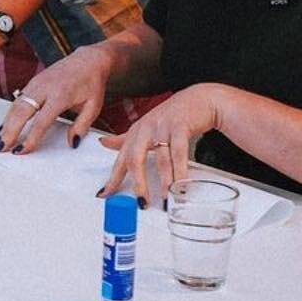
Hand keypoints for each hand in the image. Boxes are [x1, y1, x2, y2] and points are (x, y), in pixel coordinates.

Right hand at [0, 44, 111, 153]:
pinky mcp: (32, 82)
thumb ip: (82, 126)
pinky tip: (5, 126)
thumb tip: (72, 143)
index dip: (30, 137)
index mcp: (60, 95)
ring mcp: (36, 83)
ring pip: (16, 105)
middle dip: (10, 131)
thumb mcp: (93, 107)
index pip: (41, 120)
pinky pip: (17, 100)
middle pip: (22, 112)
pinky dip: (9, 114)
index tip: (22, 150)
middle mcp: (44, 88)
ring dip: (6, 123)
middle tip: (1, 147)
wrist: (88, 60)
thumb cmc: (91, 84)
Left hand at [96, 83, 223, 203]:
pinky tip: (182, 184)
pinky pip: (180, 153)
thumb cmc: (170, 115)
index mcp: (135, 133)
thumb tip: (103, 143)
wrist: (198, 99)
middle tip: (142, 201)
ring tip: (165, 198)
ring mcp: (163, 128)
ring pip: (161, 159)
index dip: (112, 178)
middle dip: (138, 183)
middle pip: (136, 159)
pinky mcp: (180, 127)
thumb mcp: (144, 126)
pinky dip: (181, 171)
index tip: (105, 194)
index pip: (121, 159)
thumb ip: (124, 138)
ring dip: (164, 181)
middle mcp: (146, 130)